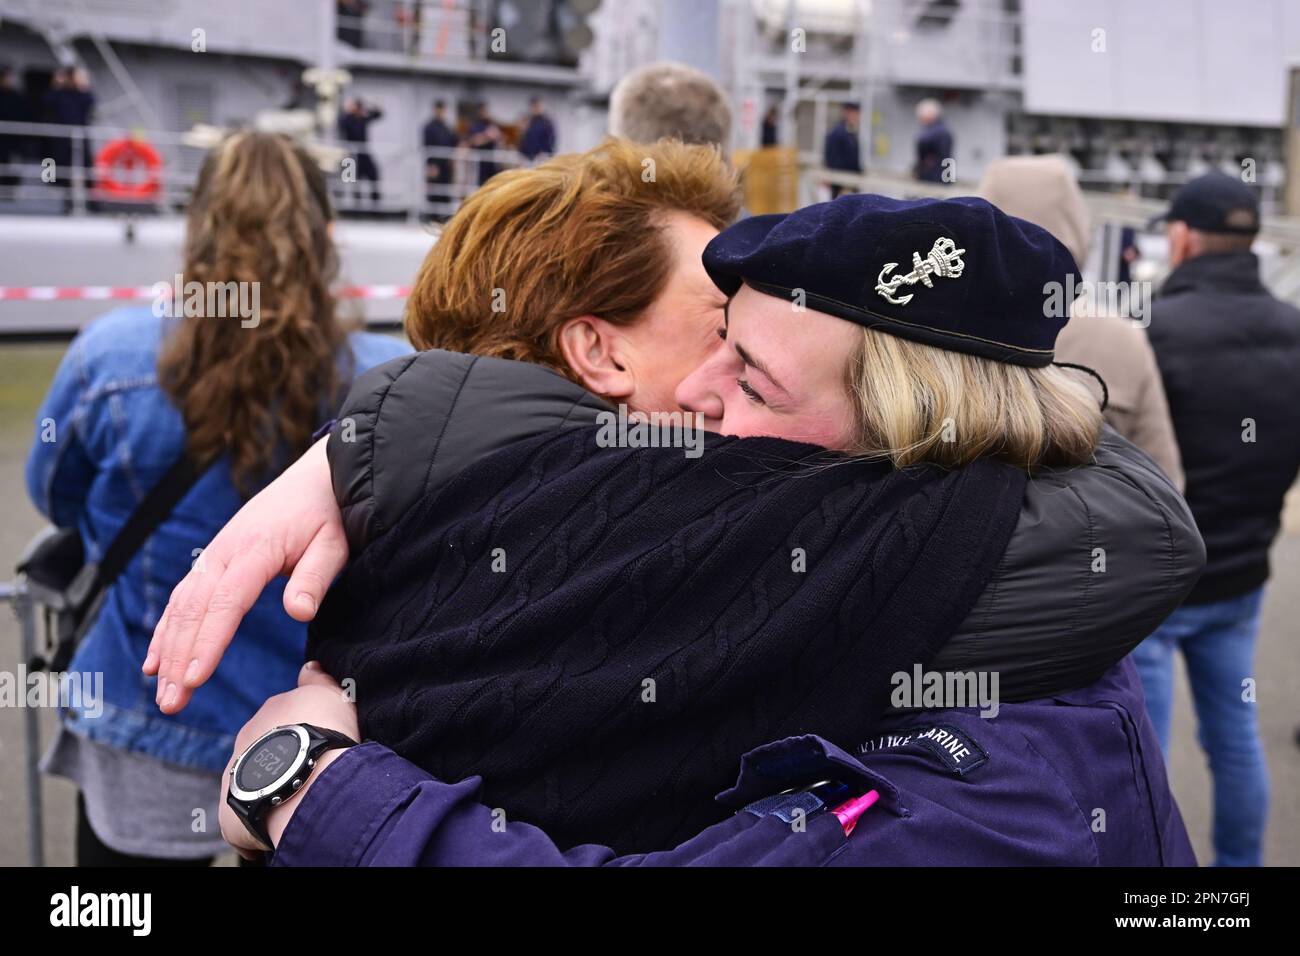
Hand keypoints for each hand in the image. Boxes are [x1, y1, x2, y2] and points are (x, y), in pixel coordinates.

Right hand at [144, 437, 346, 713]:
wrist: (316, 479)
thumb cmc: (328, 515)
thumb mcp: (333, 543)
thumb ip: (315, 578)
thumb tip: (297, 612)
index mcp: (254, 549)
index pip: (226, 602)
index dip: (209, 642)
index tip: (195, 679)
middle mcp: (224, 552)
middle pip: (194, 610)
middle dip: (179, 659)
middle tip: (172, 704)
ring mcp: (214, 555)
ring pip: (181, 607)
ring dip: (168, 652)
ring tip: (163, 695)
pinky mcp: (212, 560)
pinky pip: (182, 598)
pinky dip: (167, 631)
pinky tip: (154, 663)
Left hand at [220, 663, 359, 858]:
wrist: (306, 774)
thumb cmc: (325, 732)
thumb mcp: (331, 693)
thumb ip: (318, 679)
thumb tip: (310, 666)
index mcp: (270, 713)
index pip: (281, 719)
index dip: (298, 731)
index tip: (313, 743)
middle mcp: (246, 740)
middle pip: (263, 750)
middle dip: (280, 760)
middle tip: (308, 773)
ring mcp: (235, 775)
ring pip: (252, 782)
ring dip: (270, 789)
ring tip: (297, 801)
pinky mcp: (230, 811)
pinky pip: (244, 820)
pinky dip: (259, 824)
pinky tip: (281, 824)